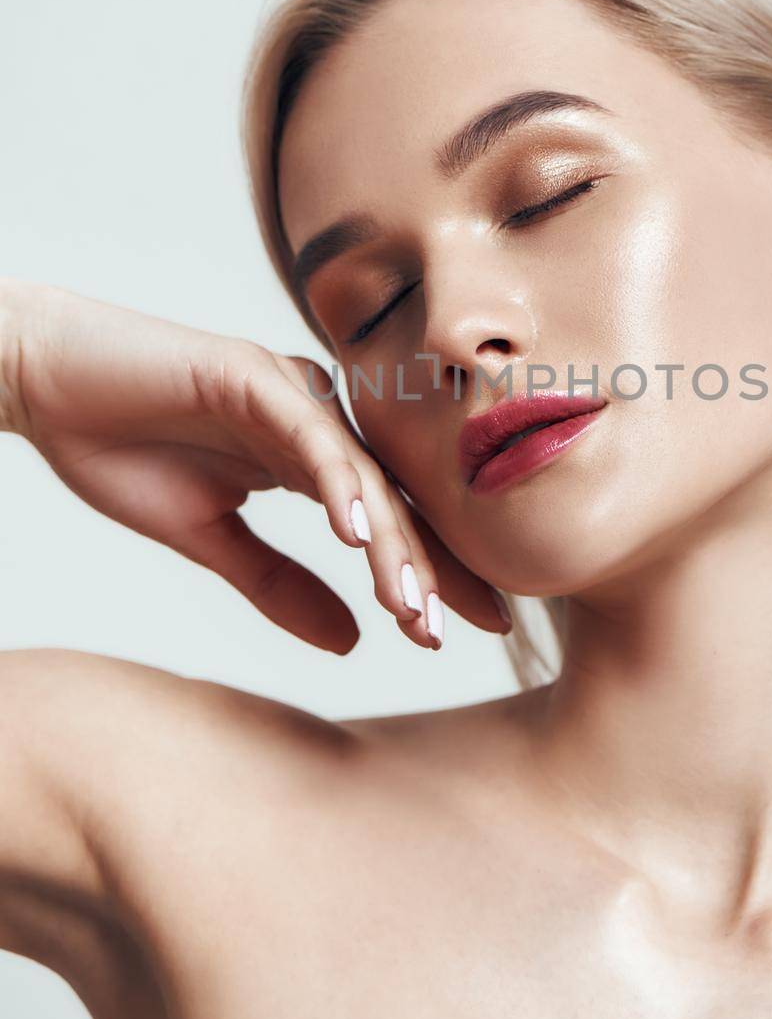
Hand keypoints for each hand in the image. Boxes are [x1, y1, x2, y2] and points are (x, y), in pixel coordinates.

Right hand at [0, 279, 510, 654]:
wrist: (46, 384)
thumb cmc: (122, 450)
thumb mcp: (209, 540)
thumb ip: (278, 585)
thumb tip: (352, 644)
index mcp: (309, 460)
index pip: (388, 524)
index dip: (432, 574)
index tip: (474, 632)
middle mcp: (315, 423)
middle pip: (395, 500)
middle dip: (436, 567)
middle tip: (477, 628)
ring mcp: (289, 394)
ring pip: (361, 473)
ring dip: (390, 542)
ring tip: (413, 606)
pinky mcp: (253, 375)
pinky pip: (308, 434)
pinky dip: (335, 482)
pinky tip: (353, 534)